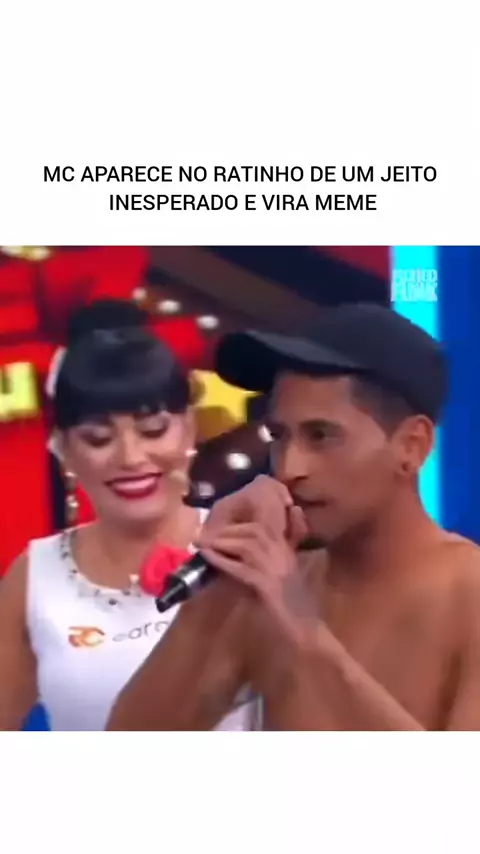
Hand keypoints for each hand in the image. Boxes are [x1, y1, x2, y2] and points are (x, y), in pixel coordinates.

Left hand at [196, 477, 315, 635]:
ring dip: (223, 541)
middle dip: (227, 528)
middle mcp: (282, 553)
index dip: (244, 515)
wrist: (306, 627)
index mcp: (287, 547)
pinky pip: (240, 569)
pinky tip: (207, 556)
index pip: (269, 518)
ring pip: (248, 544)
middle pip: (254, 529)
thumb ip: (291, 538)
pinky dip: (221, 561)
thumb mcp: (290, 565)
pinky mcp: (266, 586)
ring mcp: (275, 569)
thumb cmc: (297, 599)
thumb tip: (292, 509)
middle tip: (204, 530)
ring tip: (203, 542)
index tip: (220, 514)